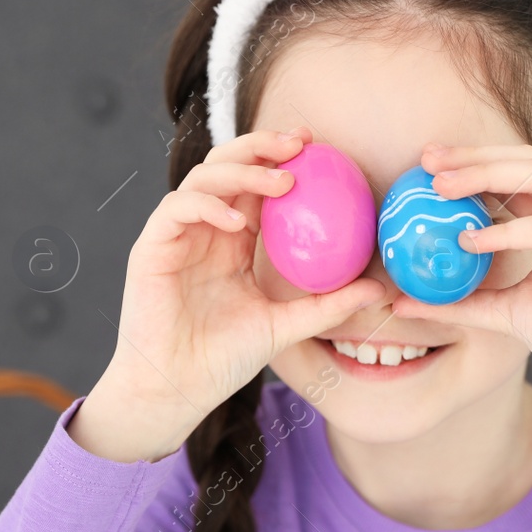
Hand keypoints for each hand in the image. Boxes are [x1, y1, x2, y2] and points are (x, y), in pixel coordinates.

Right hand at [75, 128, 386, 462]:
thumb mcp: (286, 327)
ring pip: (204, 177)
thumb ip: (327, 305)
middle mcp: (205, 229)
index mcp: (233, 239)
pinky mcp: (152, 247)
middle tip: (301, 144)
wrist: (179, 388)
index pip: (256, 184)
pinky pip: (177, 208)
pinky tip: (237, 219)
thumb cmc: (224, 359)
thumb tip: (379, 290)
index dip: (283, 158)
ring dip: (243, 171)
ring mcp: (178, 235)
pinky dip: (207, 205)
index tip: (318, 147)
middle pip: (229, 165)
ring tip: (280, 182)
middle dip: (263, 146)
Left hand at [390, 142, 531, 391]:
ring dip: (485, 177)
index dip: (470, 163)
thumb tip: (402, 303)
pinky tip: (472, 240)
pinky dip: (510, 232)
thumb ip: (458, 302)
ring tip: (441, 188)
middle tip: (426, 161)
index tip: (425, 166)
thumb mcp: (502, 312)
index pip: (513, 173)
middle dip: (471, 157)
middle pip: (522, 162)